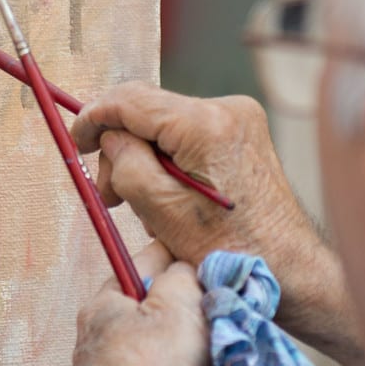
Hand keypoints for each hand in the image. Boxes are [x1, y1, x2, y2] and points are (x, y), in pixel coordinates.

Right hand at [71, 83, 321, 279]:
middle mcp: (227, 108)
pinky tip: (171, 197)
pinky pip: (187, 134)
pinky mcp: (243, 131)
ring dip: (145, 159)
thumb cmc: (229, 248)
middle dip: (121, 149)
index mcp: (206, 124)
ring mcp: (239, 118)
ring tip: (144, 206)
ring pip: (165, 125)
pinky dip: (169, 160)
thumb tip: (109, 137)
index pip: (131, 99)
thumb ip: (126, 164)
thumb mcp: (161, 211)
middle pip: (148, 111)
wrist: (289, 266)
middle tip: (110, 195)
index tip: (75, 141)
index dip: (94, 117)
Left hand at [71, 242, 208, 365]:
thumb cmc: (154, 361)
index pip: (143, 265)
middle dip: (192, 305)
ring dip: (200, 341)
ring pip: (172, 340)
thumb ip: (183, 274)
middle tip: (219, 306)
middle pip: (159, 305)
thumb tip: (187, 271)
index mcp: (105, 304)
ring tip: (224, 337)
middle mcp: (109, 336)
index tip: (207, 265)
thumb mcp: (175, 300)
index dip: (177, 260)